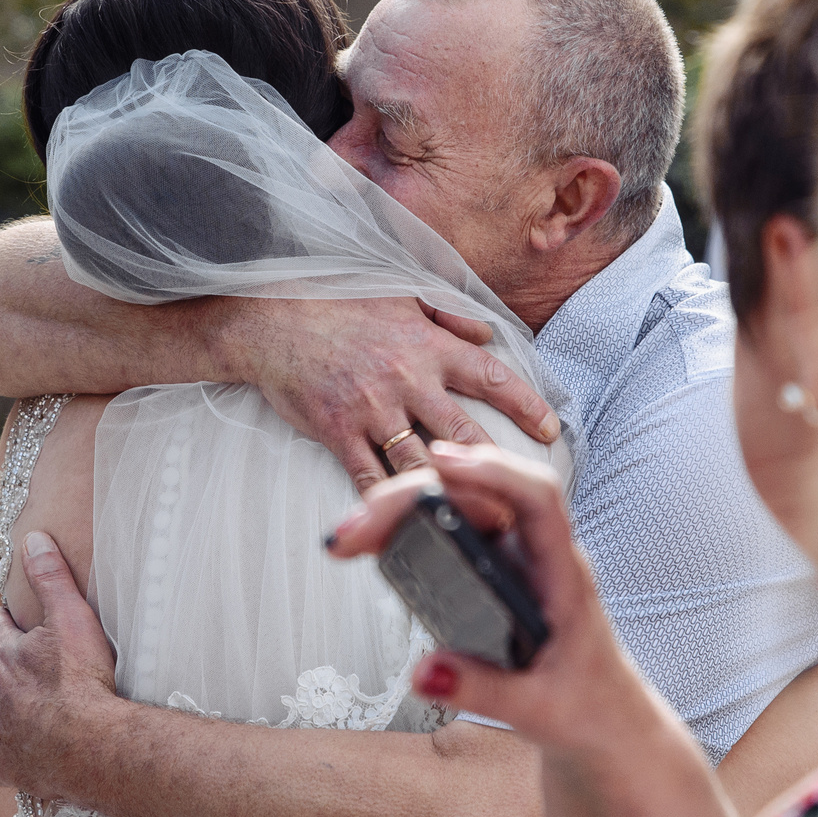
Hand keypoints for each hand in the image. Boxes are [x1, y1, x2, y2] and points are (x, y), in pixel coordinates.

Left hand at [0, 531, 122, 796]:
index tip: (21, 620)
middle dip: (10, 667)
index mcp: (0, 657)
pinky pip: (8, 756)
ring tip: (44, 709)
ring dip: (14, 709)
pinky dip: (21, 750)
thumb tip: (33, 540)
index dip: (8, 621)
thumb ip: (50, 576)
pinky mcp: (9, 768)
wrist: (93, 747)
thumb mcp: (71, 617)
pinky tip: (43, 748)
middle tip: (39, 666)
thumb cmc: (84, 679)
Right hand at [215, 296, 559, 490]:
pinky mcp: (339, 432)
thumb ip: (447, 315)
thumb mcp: (399, 294)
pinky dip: (392, 501)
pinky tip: (411, 522)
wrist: (270, 321)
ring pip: (422, 460)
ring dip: (450, 490)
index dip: (525, 403)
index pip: (490, 375)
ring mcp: (372, 409)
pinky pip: (371, 476)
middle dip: (498, 462)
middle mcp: (407, 379)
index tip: (548, 428)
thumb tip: (488, 334)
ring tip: (478, 518)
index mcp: (427, 345)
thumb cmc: (336, 303)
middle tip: (522, 491)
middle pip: (464, 431)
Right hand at [325, 442, 643, 759]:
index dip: (494, 472)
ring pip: (456, 508)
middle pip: (477, 498)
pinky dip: (405, 529)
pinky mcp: (487, 571)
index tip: (442, 462)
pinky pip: (446, 531)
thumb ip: (483, 691)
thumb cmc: (584, 704)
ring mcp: (510, 559)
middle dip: (412, 498)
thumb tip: (422, 671)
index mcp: (563, 576)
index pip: (538, 500)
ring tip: (348, 537)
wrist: (601, 715)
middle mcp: (535, 555)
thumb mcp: (537, 710)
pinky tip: (370, 540)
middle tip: (354, 530)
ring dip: (401, 509)